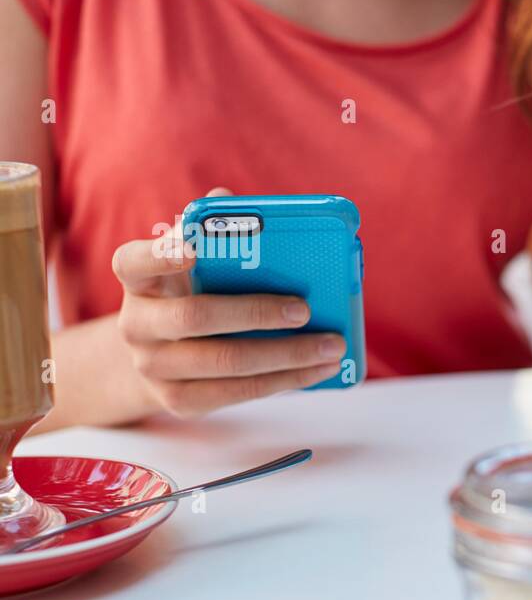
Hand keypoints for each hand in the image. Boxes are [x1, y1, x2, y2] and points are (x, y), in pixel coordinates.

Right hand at [113, 188, 344, 417]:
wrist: (161, 357)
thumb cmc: (191, 294)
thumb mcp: (194, 265)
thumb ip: (211, 233)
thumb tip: (230, 199)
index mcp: (138, 280)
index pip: (133, 262)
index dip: (160, 254)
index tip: (194, 247)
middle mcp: (137, 324)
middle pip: (195, 317)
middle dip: (256, 313)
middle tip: (304, 309)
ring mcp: (154, 367)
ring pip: (226, 362)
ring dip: (287, 355)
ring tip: (331, 347)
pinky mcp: (179, 401)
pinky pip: (238, 393)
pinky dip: (284, 381)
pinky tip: (317, 370)